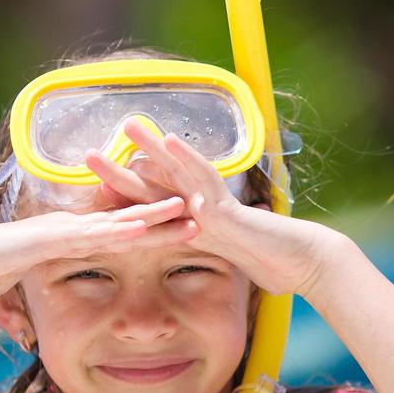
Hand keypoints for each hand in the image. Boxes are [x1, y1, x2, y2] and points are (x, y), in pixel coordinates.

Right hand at [0, 198, 191, 301]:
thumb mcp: (35, 284)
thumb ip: (51, 286)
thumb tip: (56, 313)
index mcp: (73, 234)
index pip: (122, 227)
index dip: (155, 224)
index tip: (186, 222)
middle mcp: (73, 226)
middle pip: (128, 218)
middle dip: (166, 213)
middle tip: (202, 207)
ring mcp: (63, 229)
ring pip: (116, 220)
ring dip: (152, 216)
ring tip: (186, 210)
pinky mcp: (50, 238)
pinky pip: (90, 234)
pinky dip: (117, 231)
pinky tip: (142, 228)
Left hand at [84, 121, 340, 294]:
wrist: (303, 264)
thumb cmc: (277, 267)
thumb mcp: (239, 267)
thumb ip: (224, 260)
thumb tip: (215, 264)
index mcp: (196, 226)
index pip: (156, 209)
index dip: (128, 197)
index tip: (100, 184)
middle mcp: (201, 212)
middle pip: (154, 186)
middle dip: (122, 168)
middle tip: (90, 151)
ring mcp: (213, 207)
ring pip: (175, 172)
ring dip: (149, 149)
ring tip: (128, 125)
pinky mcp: (226, 211)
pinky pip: (203, 180)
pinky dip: (185, 158)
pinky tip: (168, 140)